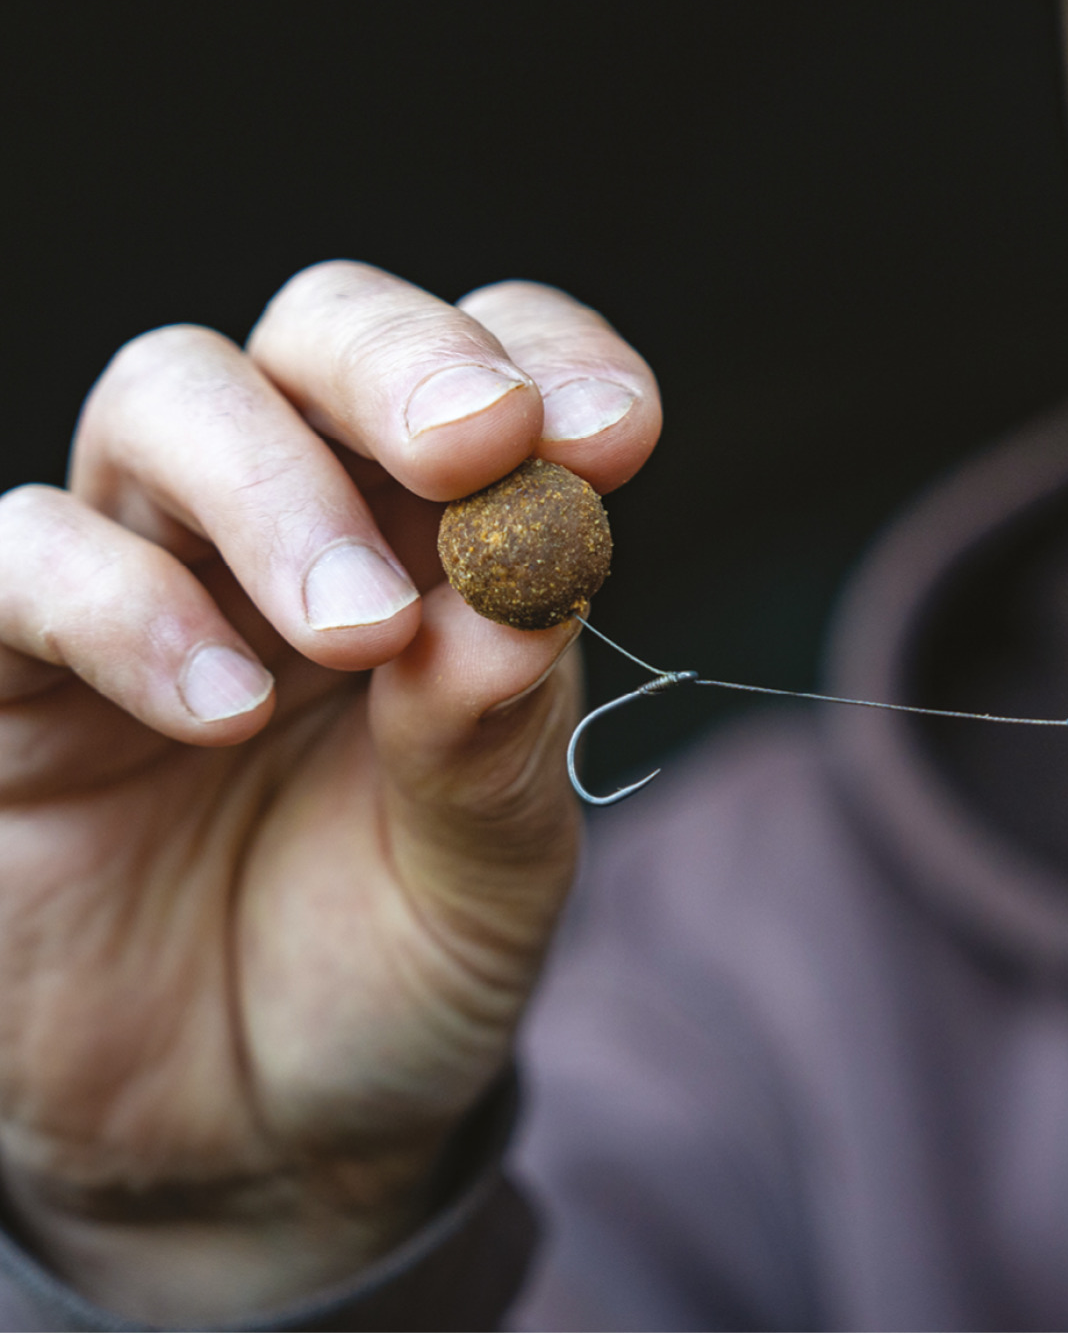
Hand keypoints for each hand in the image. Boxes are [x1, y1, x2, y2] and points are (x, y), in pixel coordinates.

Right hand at [0, 263, 660, 1321]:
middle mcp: (300, 518)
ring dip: (276, 488)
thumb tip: (518, 591)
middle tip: (479, 442)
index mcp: (448, 534)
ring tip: (357, 630)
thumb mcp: (494, 864)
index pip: (497, 365)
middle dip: (403, 361)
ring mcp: (152, 576)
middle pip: (322, 329)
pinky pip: (22, 561)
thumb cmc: (401, 956)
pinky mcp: (16, 676)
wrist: (260, 1132)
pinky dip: (119, 603)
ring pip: (169, 396)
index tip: (614, 431)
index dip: (552, 358)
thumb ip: (498, 731)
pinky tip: (219, 705)